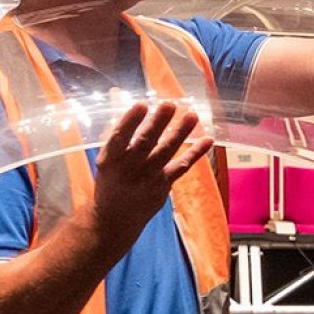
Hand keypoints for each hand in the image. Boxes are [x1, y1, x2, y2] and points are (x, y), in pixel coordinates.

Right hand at [91, 98, 212, 248]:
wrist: (115, 220)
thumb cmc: (111, 181)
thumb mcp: (106, 159)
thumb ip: (117, 130)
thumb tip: (117, 93)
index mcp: (109, 160)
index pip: (119, 138)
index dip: (130, 121)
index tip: (142, 105)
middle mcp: (128, 169)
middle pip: (145, 143)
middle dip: (158, 123)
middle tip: (169, 104)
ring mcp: (148, 179)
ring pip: (166, 152)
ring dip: (180, 133)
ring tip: (192, 115)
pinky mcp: (163, 186)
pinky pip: (182, 166)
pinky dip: (196, 153)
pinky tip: (207, 139)